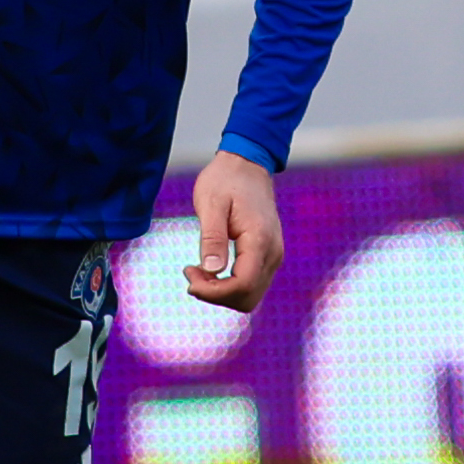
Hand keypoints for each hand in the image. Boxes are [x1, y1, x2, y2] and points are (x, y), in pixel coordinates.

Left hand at [186, 151, 283, 314]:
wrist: (247, 165)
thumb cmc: (225, 180)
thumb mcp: (211, 203)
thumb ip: (212, 237)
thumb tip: (212, 270)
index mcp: (260, 240)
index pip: (243, 286)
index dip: (213, 292)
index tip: (190, 275)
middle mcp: (273, 253)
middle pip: (247, 298)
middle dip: (215, 295)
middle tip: (191, 272)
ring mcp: (273, 256)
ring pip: (250, 296)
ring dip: (221, 292)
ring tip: (197, 270)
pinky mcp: (268, 256)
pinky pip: (251, 284)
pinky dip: (229, 286)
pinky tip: (210, 269)